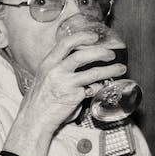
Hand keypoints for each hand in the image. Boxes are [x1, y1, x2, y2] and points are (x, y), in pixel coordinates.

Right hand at [3, 30, 125, 155]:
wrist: (34, 119)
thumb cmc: (41, 100)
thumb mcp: (47, 78)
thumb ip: (63, 70)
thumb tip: (83, 65)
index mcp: (48, 63)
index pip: (65, 43)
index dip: (81, 37)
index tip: (94, 36)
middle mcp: (55, 71)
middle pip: (81, 55)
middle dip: (100, 52)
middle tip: (111, 54)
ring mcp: (64, 84)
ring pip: (93, 72)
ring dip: (110, 70)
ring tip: (121, 68)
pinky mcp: (73, 96)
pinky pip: (92, 88)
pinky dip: (100, 87)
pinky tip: (105, 87)